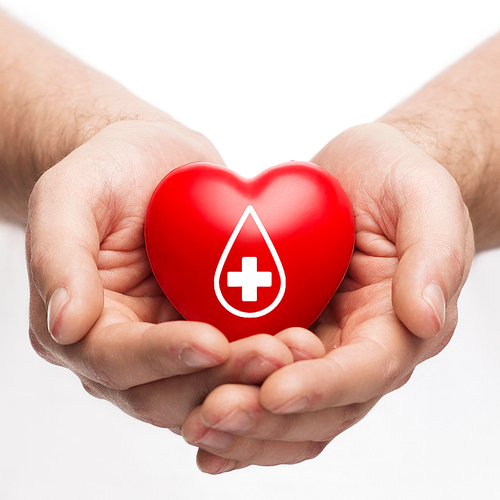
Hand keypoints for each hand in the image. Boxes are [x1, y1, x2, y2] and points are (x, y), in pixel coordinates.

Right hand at [26, 119, 324, 428]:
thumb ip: (58, 256)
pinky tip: (301, 342)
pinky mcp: (209, 331)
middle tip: (273, 355)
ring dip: (252, 377)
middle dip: (220, 378)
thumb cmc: (108, 171)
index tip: (210, 342)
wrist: (155, 164)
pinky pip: (236, 358)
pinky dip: (266, 360)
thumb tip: (65, 325)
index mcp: (81, 327)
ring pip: (208, 386)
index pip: (114, 360)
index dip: (161, 357)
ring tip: (296, 352)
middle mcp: (124, 350)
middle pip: (166, 391)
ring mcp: (169, 345)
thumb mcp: (68, 194)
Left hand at [181, 122, 474, 472]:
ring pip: (285, 407)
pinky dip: (230, 401)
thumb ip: (434, 253)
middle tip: (214, 414)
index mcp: (398, 324)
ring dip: (243, 424)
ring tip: (196, 423)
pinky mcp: (283, 330)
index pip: (366, 370)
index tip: (274, 391)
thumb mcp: (424, 196)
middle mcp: (358, 347)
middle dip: (268, 418)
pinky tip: (193, 414)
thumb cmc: (396, 177)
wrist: (360, 172)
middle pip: (320, 407)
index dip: (322, 386)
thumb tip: (426, 317)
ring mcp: (319, 344)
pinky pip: (257, 377)